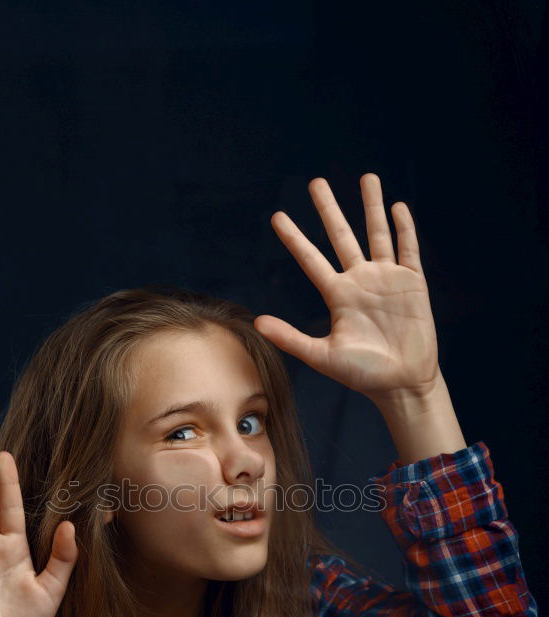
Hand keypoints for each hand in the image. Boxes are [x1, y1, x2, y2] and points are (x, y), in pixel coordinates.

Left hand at [254, 173, 439, 401]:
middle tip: (316, 182)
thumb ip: (291, 338)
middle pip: (342, 236)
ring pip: (377, 234)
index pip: (311, 259)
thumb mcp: (322, 356)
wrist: (402, 384)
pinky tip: (397, 207)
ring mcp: (387, 280)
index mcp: (338, 295)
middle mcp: (360, 281)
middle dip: (329, 209)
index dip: (294, 238)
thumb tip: (258, 322)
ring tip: (366, 177)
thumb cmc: (363, 374)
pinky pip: (407, 249)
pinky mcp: (413, 283)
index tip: (277, 216)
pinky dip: (404, 228)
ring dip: (372, 206)